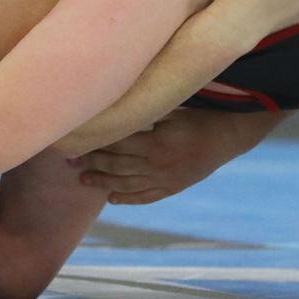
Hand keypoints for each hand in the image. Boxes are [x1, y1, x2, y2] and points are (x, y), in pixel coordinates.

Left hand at [71, 108, 252, 204]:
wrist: (229, 135)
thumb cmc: (199, 114)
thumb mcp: (172, 107)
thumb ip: (145, 108)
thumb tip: (116, 99)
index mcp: (155, 143)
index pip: (116, 145)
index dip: (94, 144)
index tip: (74, 142)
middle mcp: (157, 165)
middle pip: (116, 165)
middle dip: (91, 163)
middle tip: (69, 161)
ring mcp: (165, 180)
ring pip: (127, 184)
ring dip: (103, 183)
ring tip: (82, 181)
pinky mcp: (173, 187)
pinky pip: (146, 196)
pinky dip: (129, 198)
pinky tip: (113, 199)